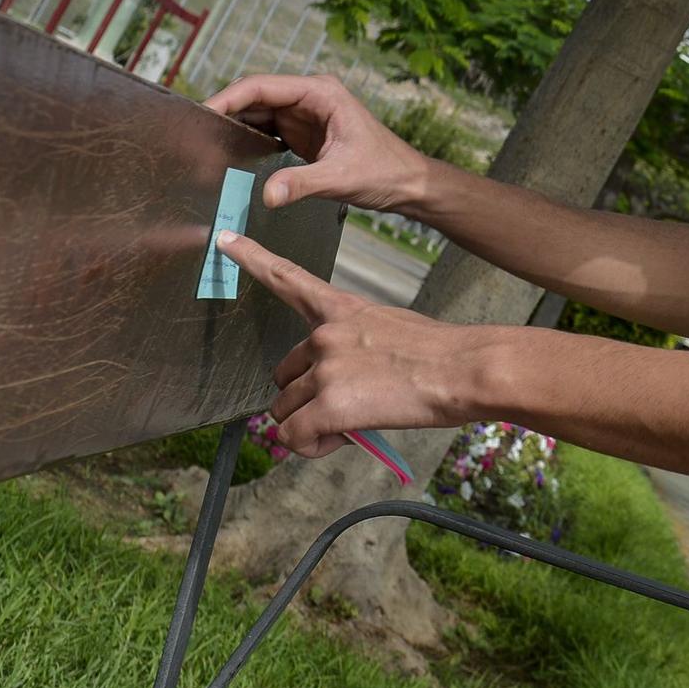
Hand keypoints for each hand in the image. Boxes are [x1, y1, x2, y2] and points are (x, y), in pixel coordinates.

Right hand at [203, 73, 434, 213]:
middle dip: (225, 112)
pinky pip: (267, 131)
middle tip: (193, 135)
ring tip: (203, 145)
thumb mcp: (341, 177)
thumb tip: (266, 196)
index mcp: (320, 93)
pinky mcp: (303, 134)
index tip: (202, 115)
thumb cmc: (385, 171)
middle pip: (254, 97)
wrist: (408, 183)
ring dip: (234, 127)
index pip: (261, 86)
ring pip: (258, 114)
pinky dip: (247, 141)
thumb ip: (302, 184)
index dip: (228, 98)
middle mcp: (310, 97)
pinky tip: (228, 157)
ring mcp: (305, 114)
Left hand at [219, 230, 472, 456]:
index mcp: (342, 310)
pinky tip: (342, 439)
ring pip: (285, 411)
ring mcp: (326, 369)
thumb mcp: (393, 331)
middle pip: (283, 376)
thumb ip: (356, 349)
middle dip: (303, 400)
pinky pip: (294, 436)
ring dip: (309, 426)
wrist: (464, 368)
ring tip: (350, 427)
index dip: (253, 259)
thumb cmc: (442, 354)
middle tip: (343, 411)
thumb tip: (346, 386)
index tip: (225, 241)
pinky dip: (312, 446)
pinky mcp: (331, 404)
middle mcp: (325, 334)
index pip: (289, 279)